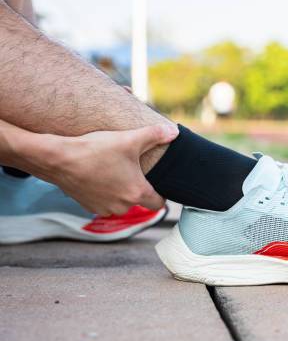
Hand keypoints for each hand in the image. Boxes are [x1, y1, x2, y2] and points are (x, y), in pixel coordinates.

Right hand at [31, 124, 177, 215]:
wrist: (58, 159)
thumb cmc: (96, 150)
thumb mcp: (129, 139)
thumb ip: (155, 135)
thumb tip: (175, 132)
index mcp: (137, 193)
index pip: (159, 204)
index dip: (161, 194)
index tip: (158, 185)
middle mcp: (122, 206)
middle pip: (138, 201)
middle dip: (137, 188)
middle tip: (132, 171)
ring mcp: (103, 208)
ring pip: (120, 203)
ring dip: (119, 192)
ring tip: (114, 172)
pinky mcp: (87, 206)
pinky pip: (102, 202)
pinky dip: (103, 193)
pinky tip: (98, 177)